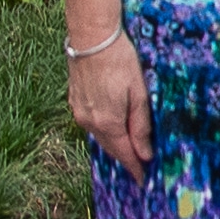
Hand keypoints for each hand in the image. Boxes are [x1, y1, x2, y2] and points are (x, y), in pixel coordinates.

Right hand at [69, 33, 153, 179]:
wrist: (92, 38)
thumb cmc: (120, 61)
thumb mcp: (139, 93)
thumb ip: (140, 125)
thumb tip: (145, 154)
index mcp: (108, 122)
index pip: (124, 154)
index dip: (135, 168)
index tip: (143, 180)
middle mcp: (90, 122)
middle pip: (111, 148)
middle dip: (125, 158)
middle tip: (139, 166)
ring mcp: (79, 112)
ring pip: (100, 136)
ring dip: (114, 143)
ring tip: (129, 148)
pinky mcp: (74, 101)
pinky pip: (92, 124)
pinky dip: (104, 130)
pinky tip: (113, 127)